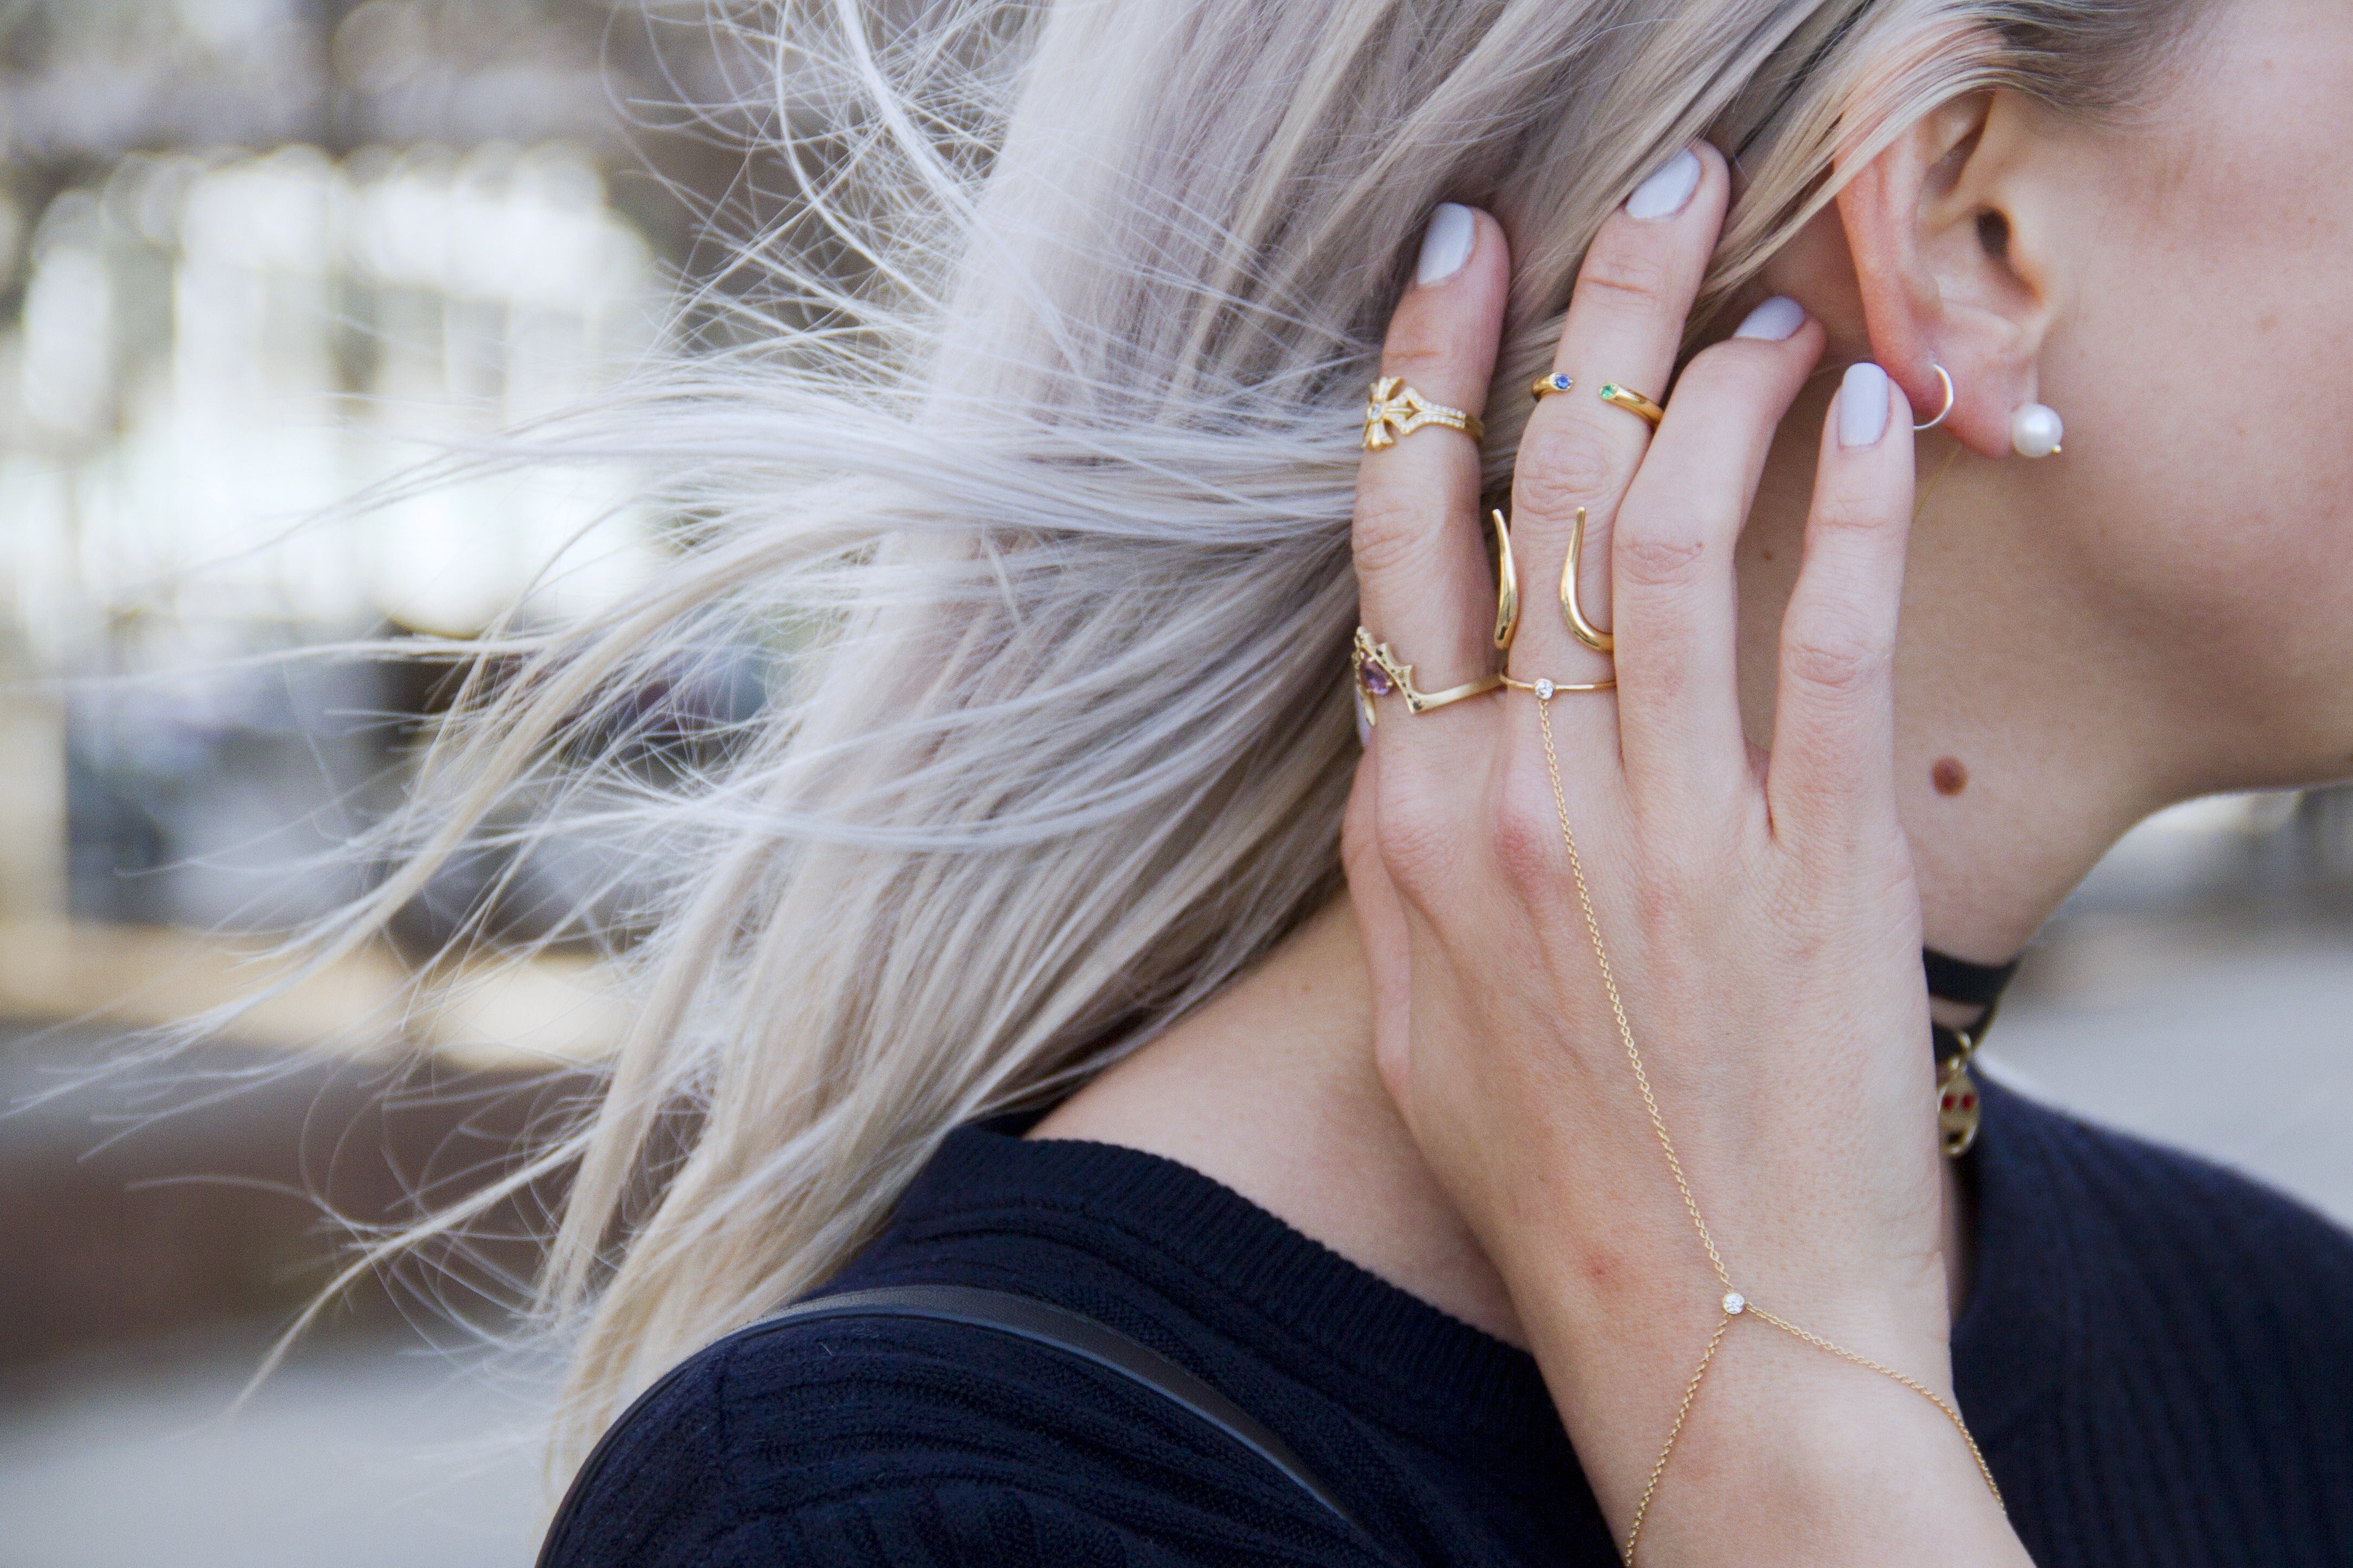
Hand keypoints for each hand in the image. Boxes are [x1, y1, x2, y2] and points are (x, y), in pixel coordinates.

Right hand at [1342, 149, 2024, 1562]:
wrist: (1700, 1331)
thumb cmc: (1553, 1179)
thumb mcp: (1420, 1010)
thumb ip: (1416, 851)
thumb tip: (1421, 731)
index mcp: (1412, 829)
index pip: (1400, 545)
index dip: (1427, 376)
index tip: (1459, 260)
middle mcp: (1520, 803)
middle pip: (1538, 497)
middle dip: (1588, 311)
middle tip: (1642, 185)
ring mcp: (1663, 832)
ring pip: (1671, 535)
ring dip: (1720, 383)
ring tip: (1768, 295)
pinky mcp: (1809, 871)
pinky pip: (1825, 644)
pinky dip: (1856, 509)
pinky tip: (1875, 413)